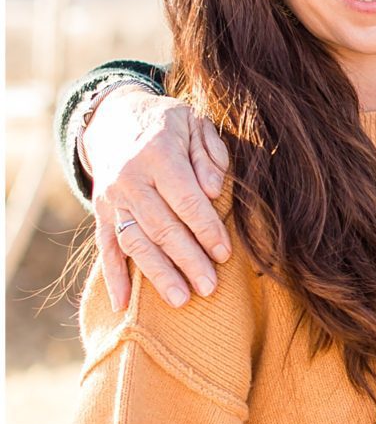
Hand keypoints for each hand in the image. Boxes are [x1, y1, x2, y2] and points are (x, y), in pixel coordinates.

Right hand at [84, 87, 230, 311]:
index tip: (224, 254)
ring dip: (157, 274)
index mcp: (158, 155)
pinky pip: (106, 248)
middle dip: (186, 260)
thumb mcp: (194, 124)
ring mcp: (113, 199)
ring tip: (180, 301)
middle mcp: (131, 179)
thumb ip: (209, 154)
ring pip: (134, 242)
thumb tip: (213, 190)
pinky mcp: (101, 213)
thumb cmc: (167, 125)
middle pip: (161, 226)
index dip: (205, 228)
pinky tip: (123, 305)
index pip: (185, 200)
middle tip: (209, 287)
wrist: (115, 118)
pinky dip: (113, 277)